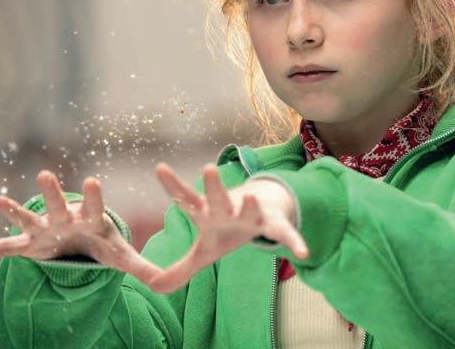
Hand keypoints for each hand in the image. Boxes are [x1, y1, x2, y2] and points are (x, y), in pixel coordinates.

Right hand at [0, 170, 161, 285]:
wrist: (80, 240)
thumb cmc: (101, 242)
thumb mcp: (120, 255)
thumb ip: (140, 266)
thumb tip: (164, 282)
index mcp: (91, 221)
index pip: (96, 208)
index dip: (95, 197)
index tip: (94, 180)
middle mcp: (66, 220)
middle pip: (59, 205)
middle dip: (52, 192)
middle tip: (45, 173)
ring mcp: (46, 231)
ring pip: (30, 219)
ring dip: (15, 212)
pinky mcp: (30, 245)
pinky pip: (8, 248)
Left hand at [148, 163, 307, 293]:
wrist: (260, 214)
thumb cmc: (225, 232)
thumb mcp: (203, 253)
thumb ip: (179, 269)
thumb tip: (152, 286)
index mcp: (208, 214)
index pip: (187, 199)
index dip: (173, 186)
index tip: (159, 167)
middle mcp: (228, 210)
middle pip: (219, 198)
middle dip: (213, 186)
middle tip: (207, 168)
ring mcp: (252, 215)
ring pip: (251, 209)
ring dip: (249, 205)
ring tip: (249, 196)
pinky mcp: (274, 224)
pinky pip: (285, 234)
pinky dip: (293, 241)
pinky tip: (302, 252)